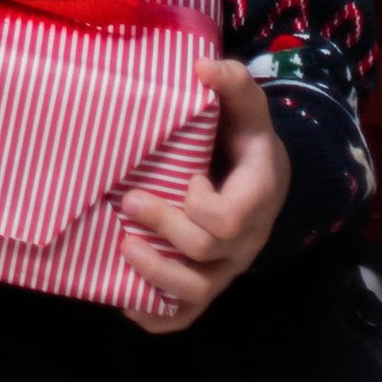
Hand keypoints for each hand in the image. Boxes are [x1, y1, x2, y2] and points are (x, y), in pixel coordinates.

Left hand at [117, 60, 289, 334]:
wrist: (259, 176)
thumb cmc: (245, 138)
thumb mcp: (247, 108)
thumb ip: (233, 82)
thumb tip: (201, 66)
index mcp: (257, 199)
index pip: (228, 220)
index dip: (199, 205)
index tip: (184, 176)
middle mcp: (244, 243)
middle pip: (204, 254)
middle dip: (162, 228)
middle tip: (126, 200)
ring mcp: (226, 269)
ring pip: (196, 293)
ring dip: (154, 275)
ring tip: (122, 247)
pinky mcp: (207, 283)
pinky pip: (186, 315)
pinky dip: (155, 314)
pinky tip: (124, 300)